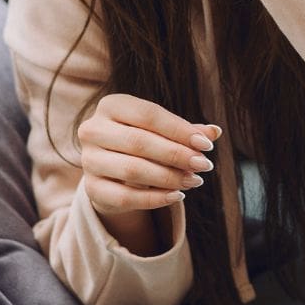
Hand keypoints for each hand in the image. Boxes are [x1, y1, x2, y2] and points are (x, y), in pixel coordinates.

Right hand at [76, 93, 222, 224]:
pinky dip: (155, 199)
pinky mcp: (91, 188)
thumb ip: (187, 131)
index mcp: (111, 106)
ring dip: (168, 177)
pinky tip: (177, 196)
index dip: (179, 130)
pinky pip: (125, 197)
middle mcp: (93, 130)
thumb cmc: (143, 142)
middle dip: (176, 155)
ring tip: (194, 180)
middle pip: (139, 142)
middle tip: (204, 165)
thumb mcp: (163, 131)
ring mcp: (89, 160)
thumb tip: (215, 132)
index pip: (148, 115)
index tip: (206, 145)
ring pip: (132, 170)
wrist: (113, 171)